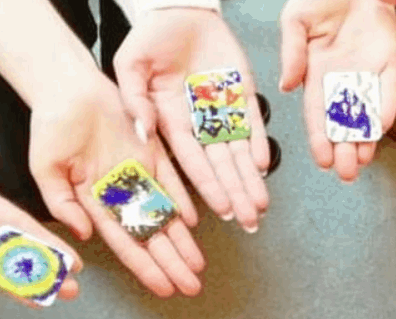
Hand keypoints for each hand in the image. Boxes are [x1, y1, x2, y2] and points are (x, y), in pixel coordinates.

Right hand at [29, 76, 203, 297]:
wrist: (66, 86)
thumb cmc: (50, 125)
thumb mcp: (46, 167)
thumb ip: (62, 203)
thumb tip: (81, 234)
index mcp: (94, 203)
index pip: (126, 243)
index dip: (146, 268)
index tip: (164, 288)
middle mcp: (120, 194)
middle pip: (151, 236)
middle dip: (171, 264)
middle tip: (192, 287)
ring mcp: (138, 175)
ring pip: (165, 215)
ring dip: (182, 242)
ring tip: (198, 267)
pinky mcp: (151, 153)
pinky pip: (171, 182)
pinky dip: (182, 201)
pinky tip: (194, 223)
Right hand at [114, 9, 269, 232]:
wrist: (178, 8)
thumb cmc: (150, 38)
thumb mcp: (130, 64)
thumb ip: (134, 98)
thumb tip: (142, 133)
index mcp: (171, 122)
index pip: (192, 163)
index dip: (206, 188)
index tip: (219, 211)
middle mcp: (199, 123)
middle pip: (221, 166)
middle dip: (235, 194)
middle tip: (250, 221)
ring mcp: (222, 110)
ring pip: (240, 152)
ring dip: (251, 179)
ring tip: (262, 206)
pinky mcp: (241, 93)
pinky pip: (252, 123)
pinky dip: (260, 143)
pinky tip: (264, 165)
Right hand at [280, 0, 395, 181]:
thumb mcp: (296, 19)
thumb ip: (291, 51)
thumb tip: (286, 86)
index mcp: (316, 73)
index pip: (317, 114)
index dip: (319, 138)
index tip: (322, 160)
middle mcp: (341, 79)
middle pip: (342, 123)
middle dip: (343, 150)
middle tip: (346, 173)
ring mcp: (365, 73)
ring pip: (365, 115)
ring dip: (364, 140)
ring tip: (363, 161)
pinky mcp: (388, 61)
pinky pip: (388, 92)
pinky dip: (384, 112)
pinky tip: (380, 132)